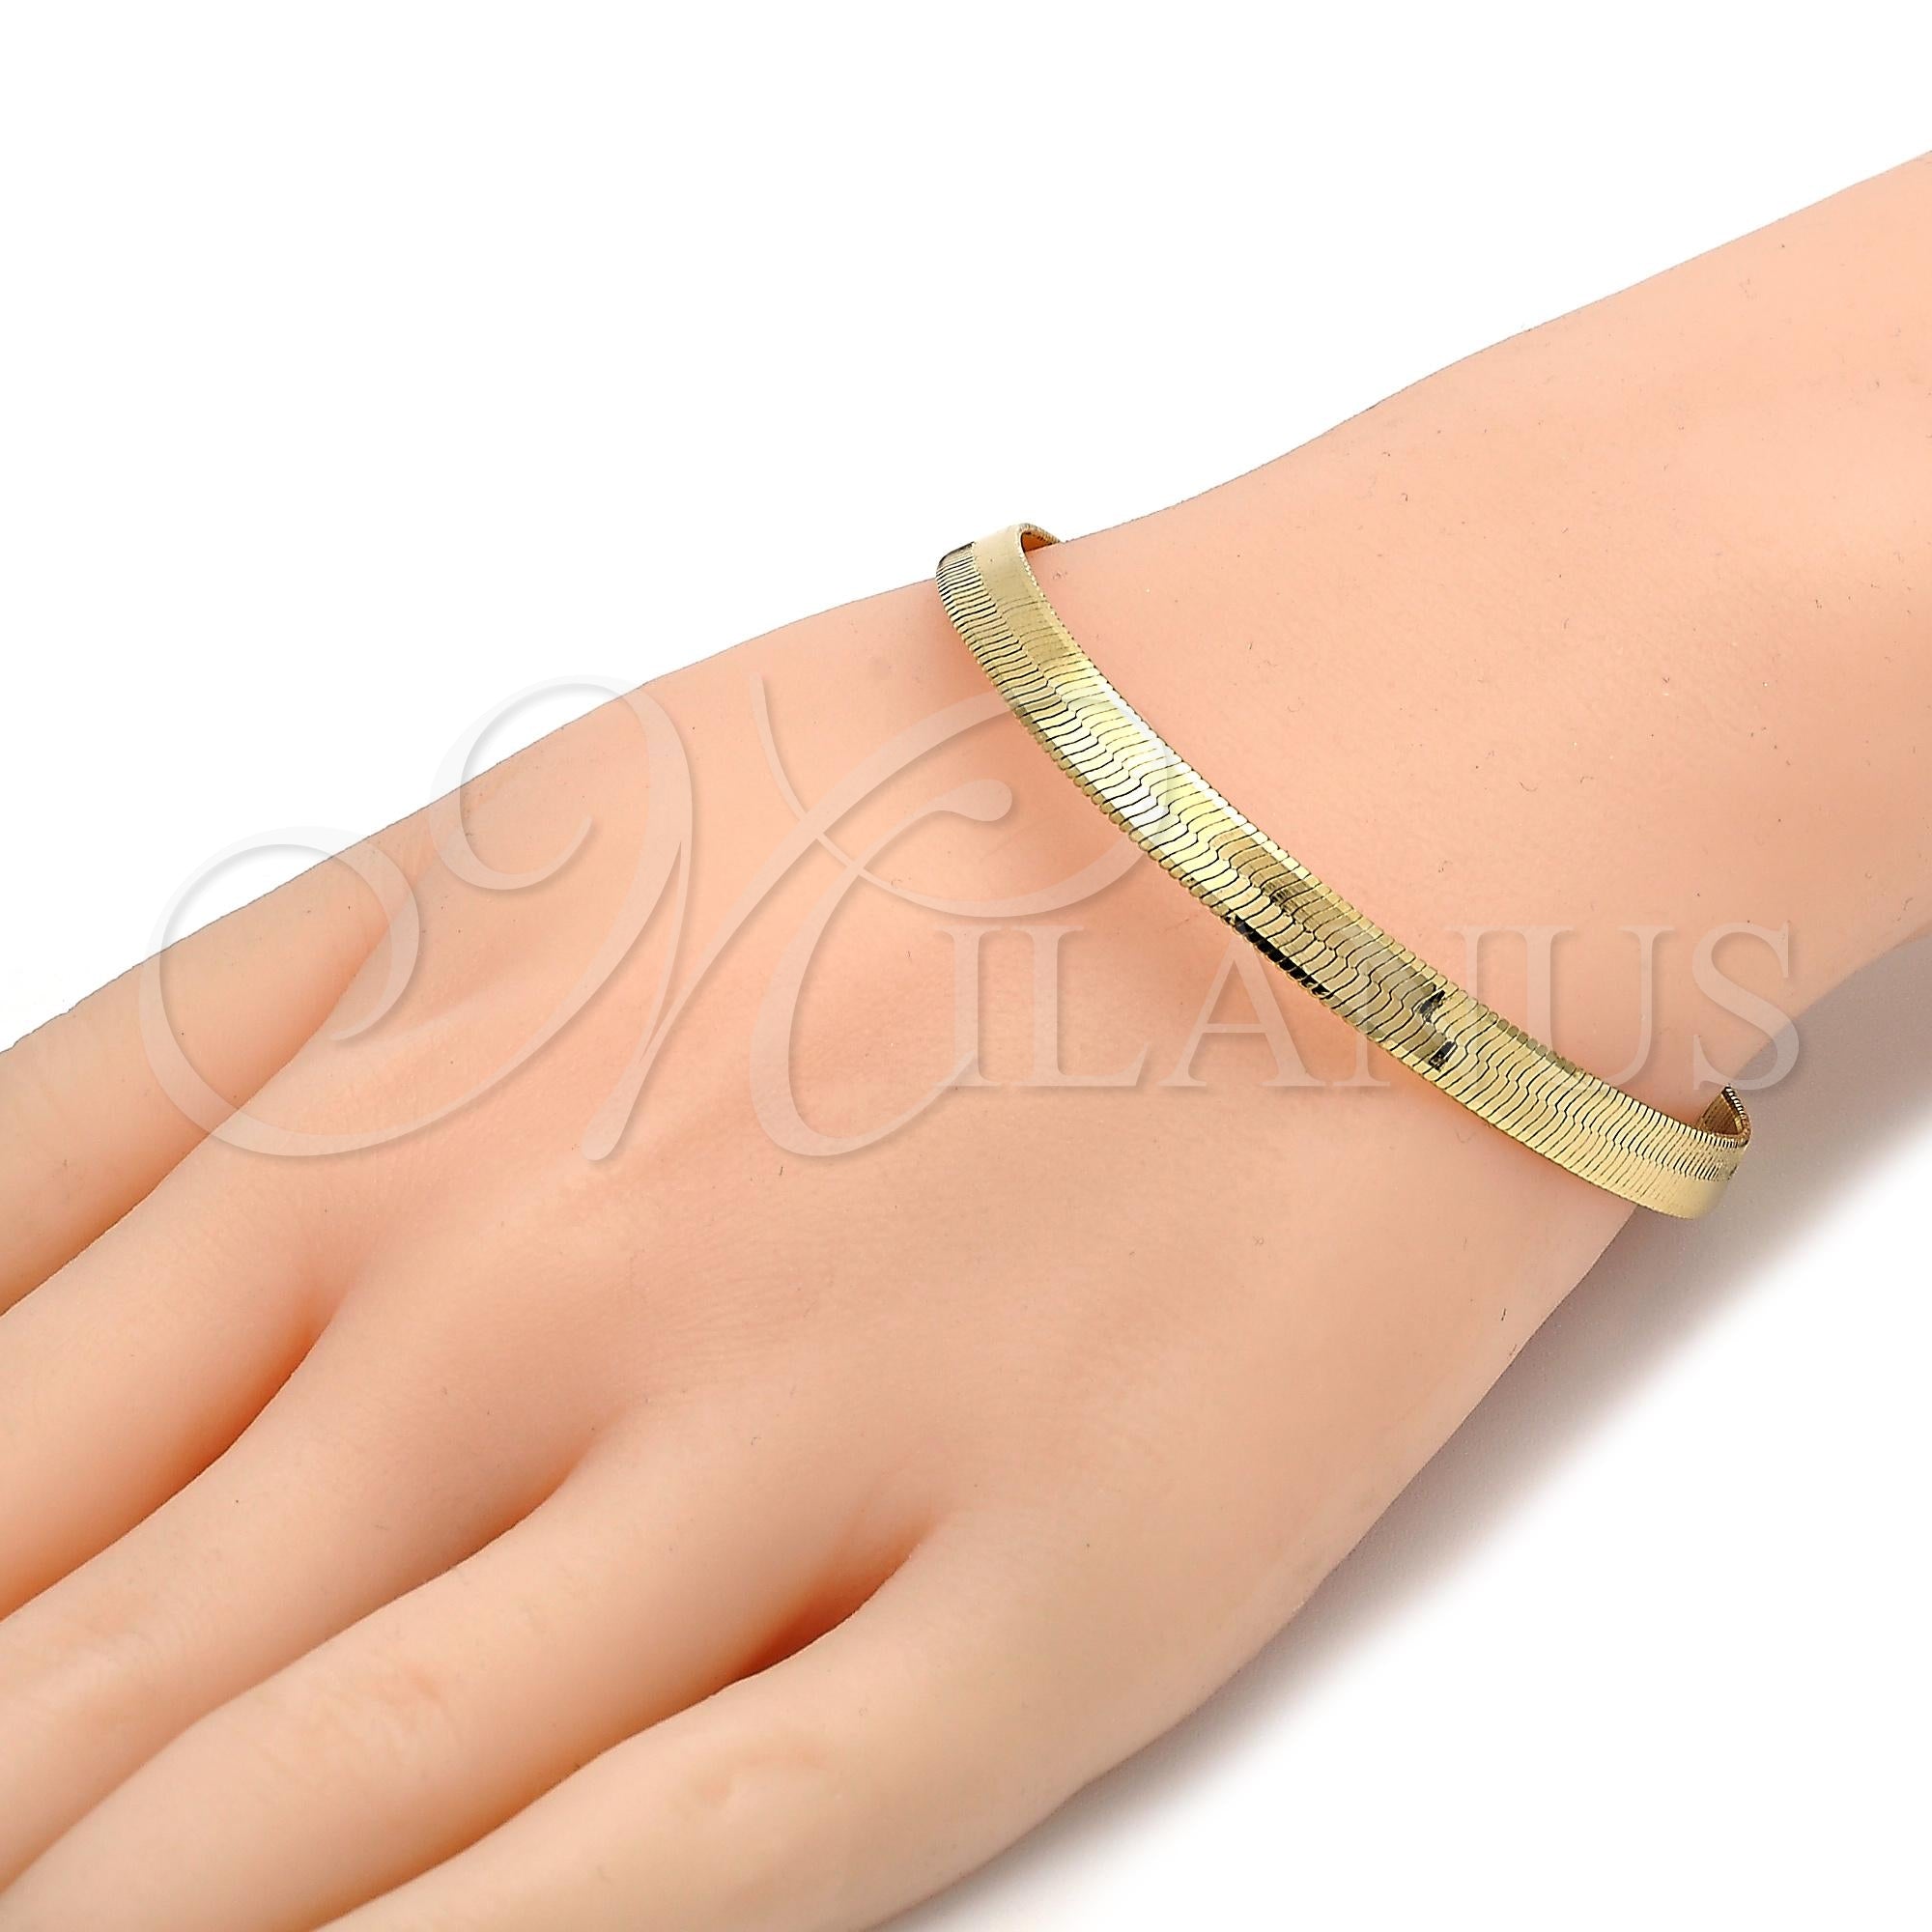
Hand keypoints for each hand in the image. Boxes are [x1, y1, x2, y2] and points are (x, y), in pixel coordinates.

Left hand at [0, 571, 1623, 1930]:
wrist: (1362, 780)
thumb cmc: (965, 781)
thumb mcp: (534, 829)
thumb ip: (250, 1043)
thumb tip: (19, 1277)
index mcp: (386, 1064)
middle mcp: (523, 1275)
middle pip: (65, 1640)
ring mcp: (773, 1451)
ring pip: (309, 1800)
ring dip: (112, 1916)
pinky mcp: (1034, 1603)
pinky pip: (682, 1873)